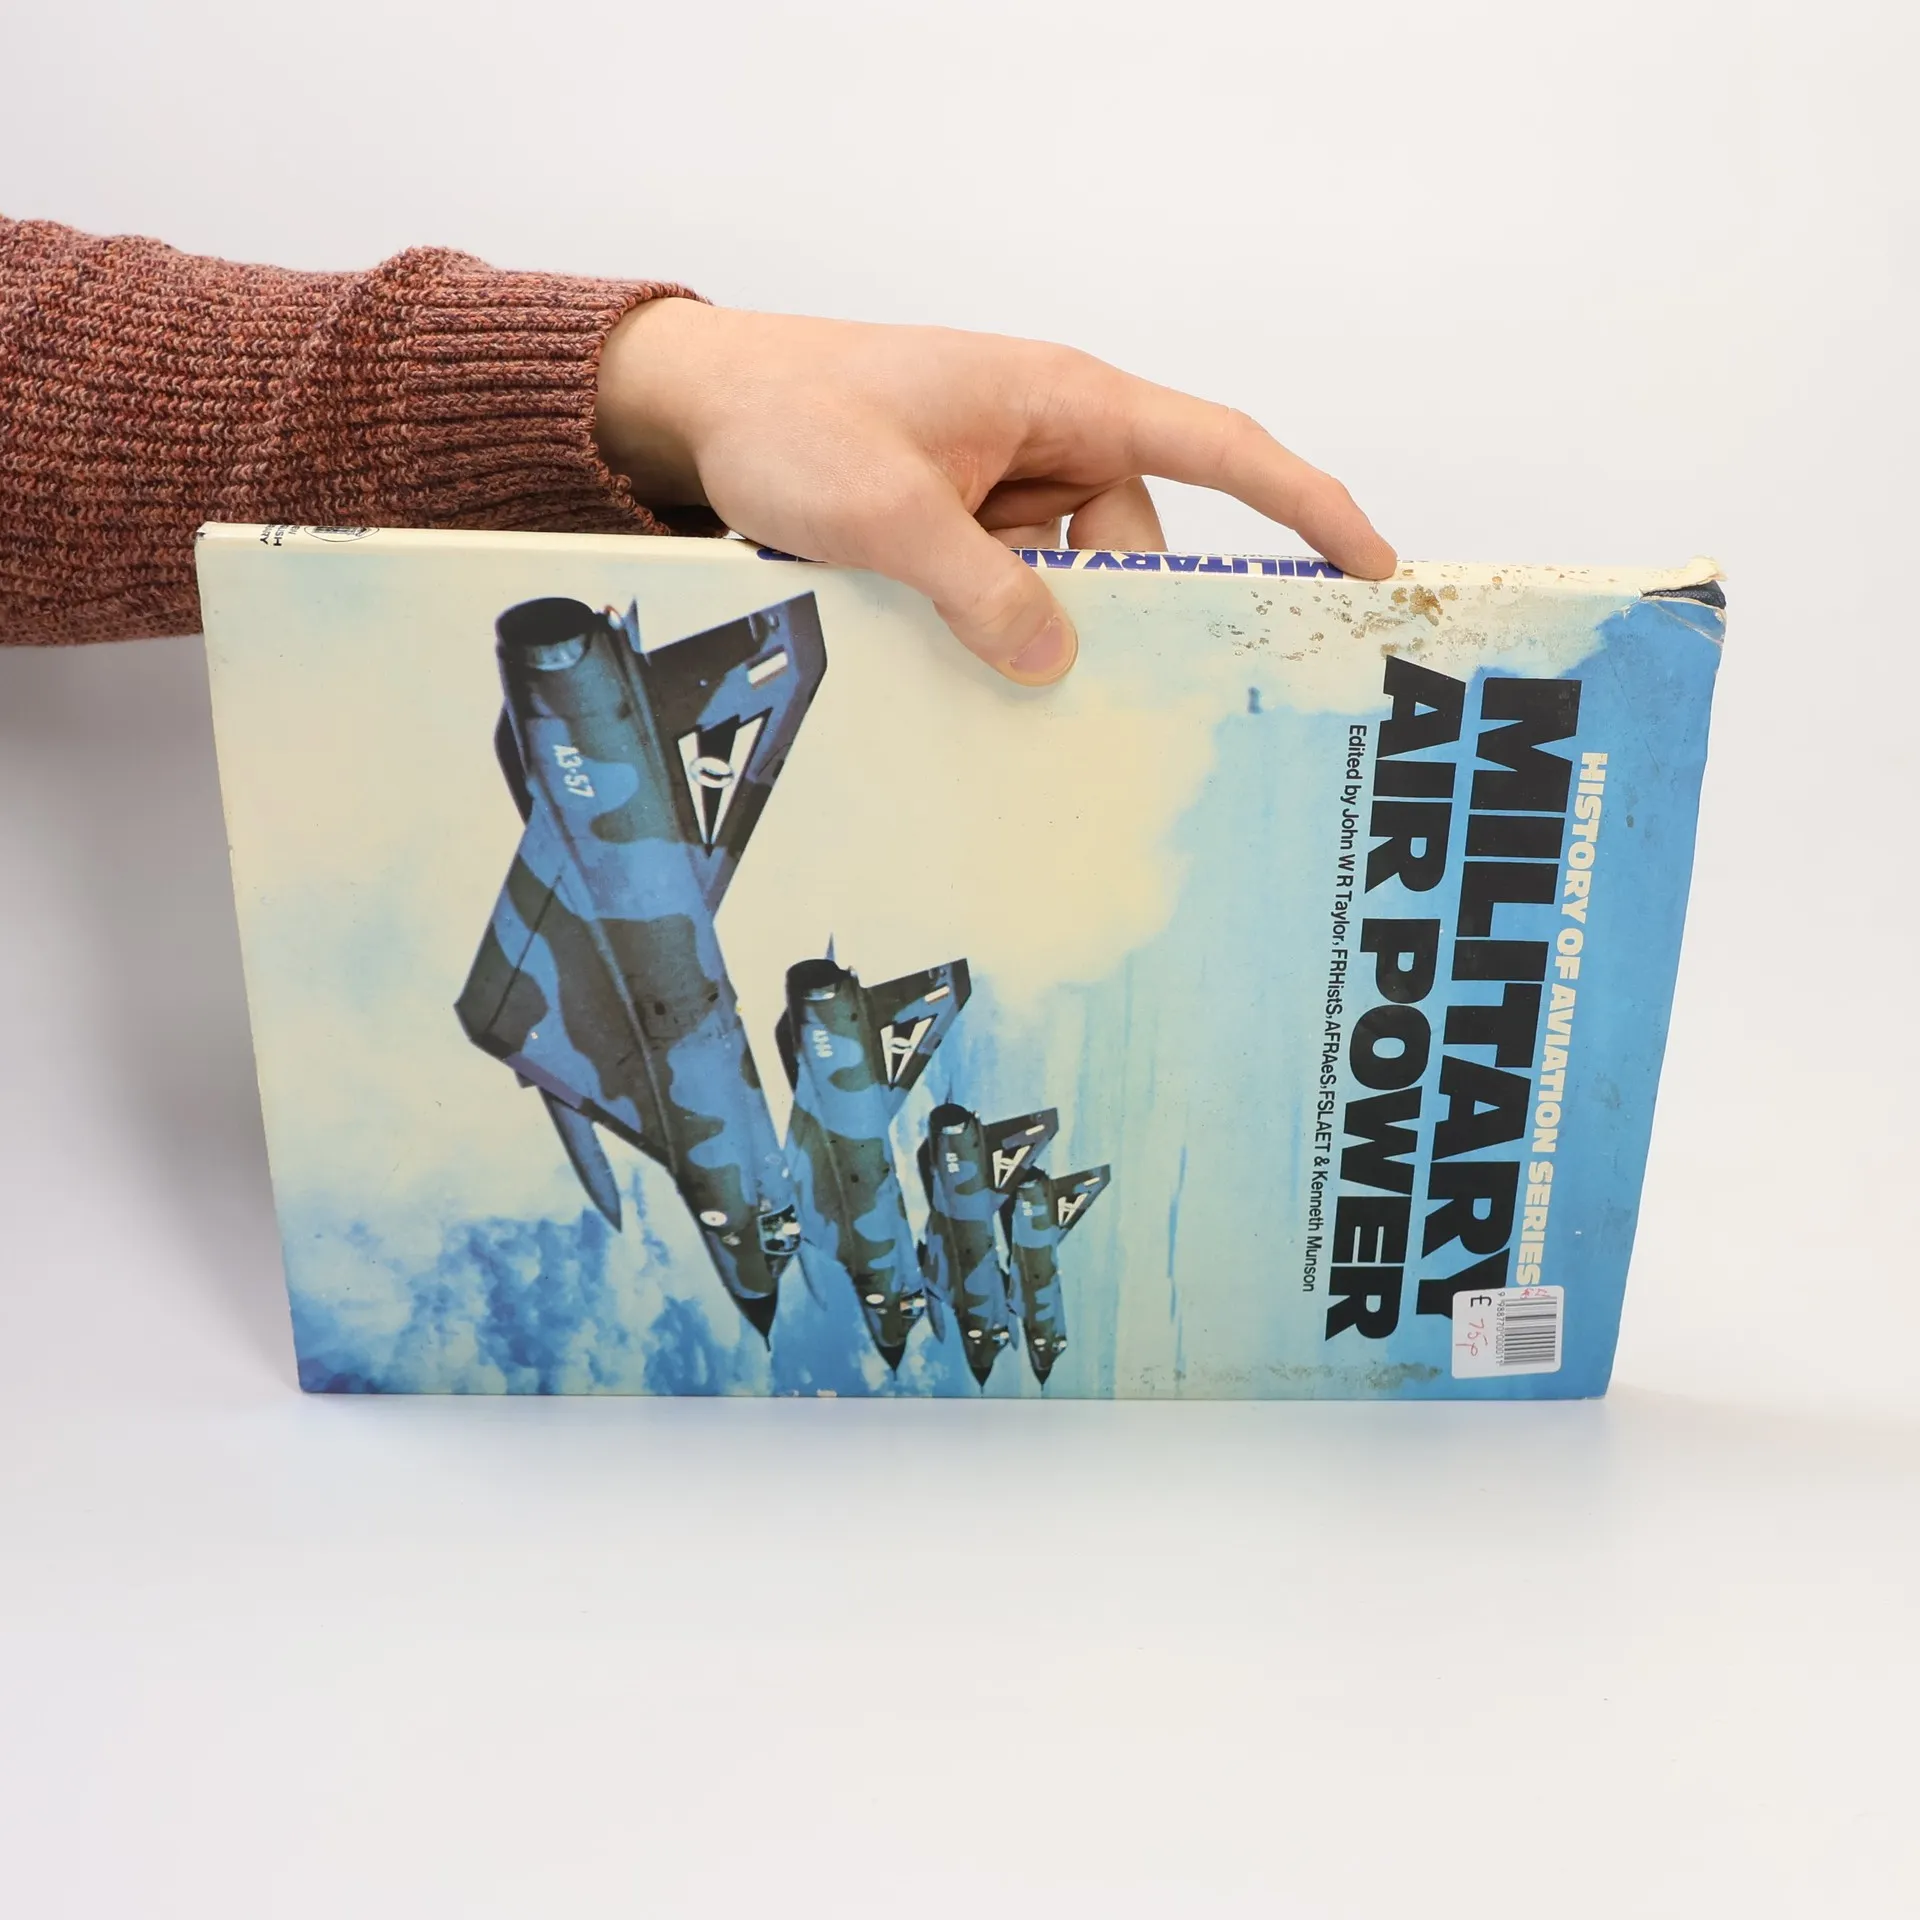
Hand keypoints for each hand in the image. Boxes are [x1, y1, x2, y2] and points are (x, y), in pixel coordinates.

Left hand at [595, 298, 1394, 685]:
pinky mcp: (964, 520)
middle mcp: (1049, 438)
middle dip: (1120, 611)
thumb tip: (1054, 665)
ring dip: (1034, 622)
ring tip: (976, 664)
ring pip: (1071, 575)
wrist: (701, 406)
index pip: (1217, 449)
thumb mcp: (886, 509)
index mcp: (1062, 400)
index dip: (1304, 506)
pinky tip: (953, 658)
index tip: (1370, 564)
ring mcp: (1005, 482)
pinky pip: (1014, 582)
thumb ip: (979, 587)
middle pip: (1137, 539)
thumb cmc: (792, 417)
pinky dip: (995, 621)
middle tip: (1097, 691)